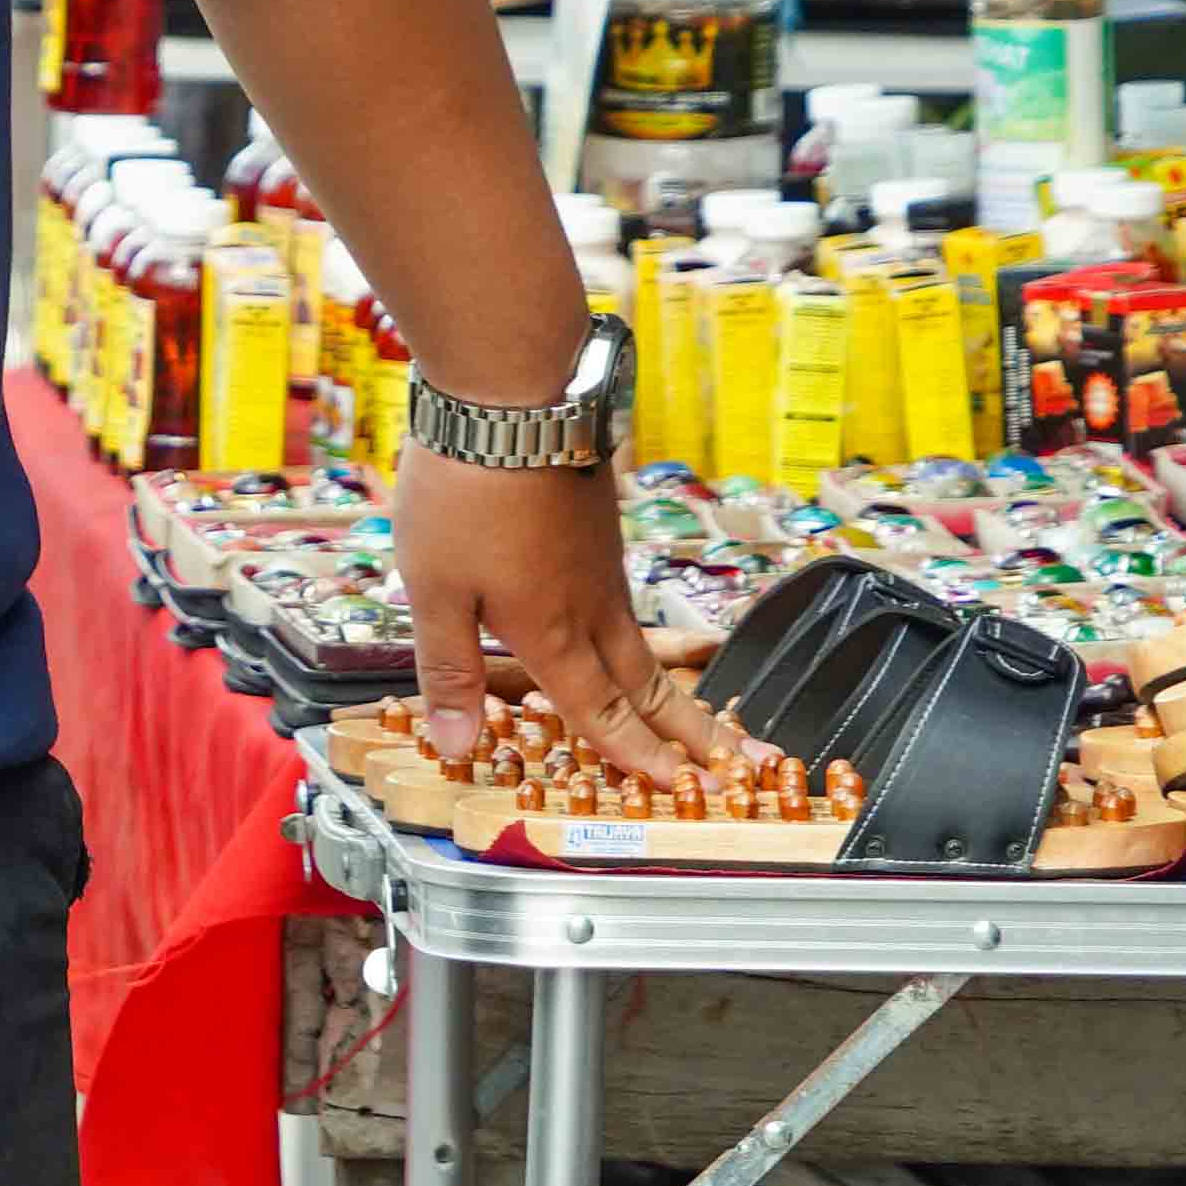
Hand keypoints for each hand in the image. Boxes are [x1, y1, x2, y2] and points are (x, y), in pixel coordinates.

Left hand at [398, 448, 742, 781]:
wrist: (512, 393)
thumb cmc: (465, 493)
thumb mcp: (434, 592)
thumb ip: (450, 671)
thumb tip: (458, 747)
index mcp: (552, 634)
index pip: (601, 714)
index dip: (638, 759)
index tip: (681, 792)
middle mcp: (591, 606)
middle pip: (649, 686)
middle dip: (697, 736)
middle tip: (750, 769)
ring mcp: (602, 564)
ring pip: (643, 643)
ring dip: (677, 691)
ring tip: (707, 722)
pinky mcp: (600, 529)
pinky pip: (627, 602)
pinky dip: (644, 639)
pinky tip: (633, 638)